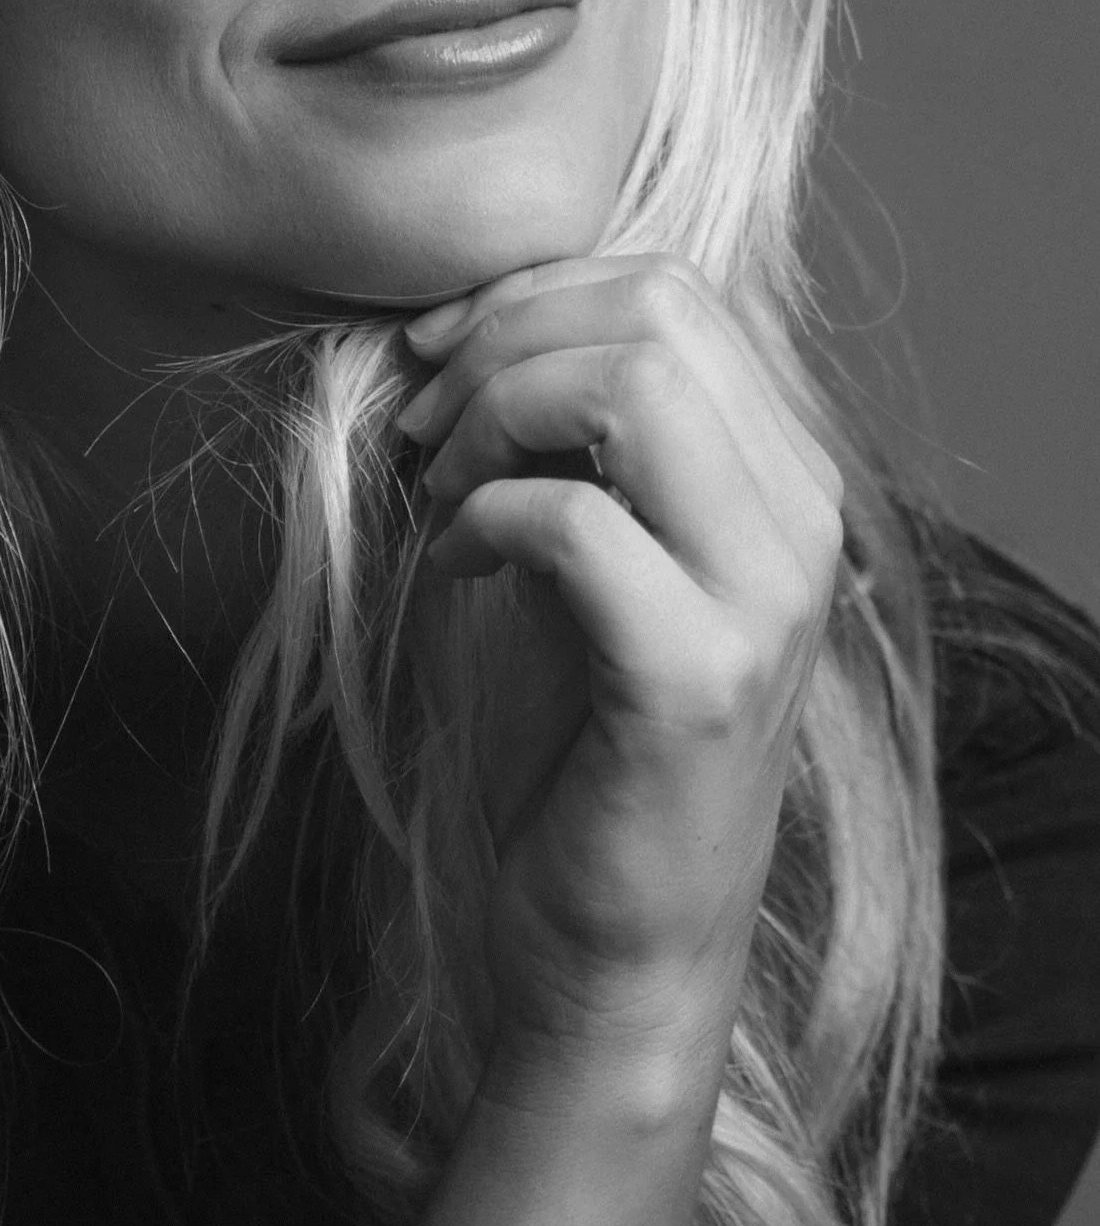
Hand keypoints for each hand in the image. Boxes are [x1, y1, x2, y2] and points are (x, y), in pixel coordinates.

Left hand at [395, 256, 843, 1079]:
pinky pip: (572, 520)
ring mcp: (764, 595)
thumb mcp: (580, 554)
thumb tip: (463, 329)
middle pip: (652, 312)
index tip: (437, 358)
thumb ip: (567, 441)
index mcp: (783, 470)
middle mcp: (802, 516)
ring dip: (495, 416)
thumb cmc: (582, 739)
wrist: (615, 938)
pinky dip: (480, 523)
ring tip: (441, 491)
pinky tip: (452, 575)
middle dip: (500, 342)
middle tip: (422, 428)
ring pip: (630, 386)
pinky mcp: (696, 677)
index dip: (529, 294)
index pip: (671, 288)